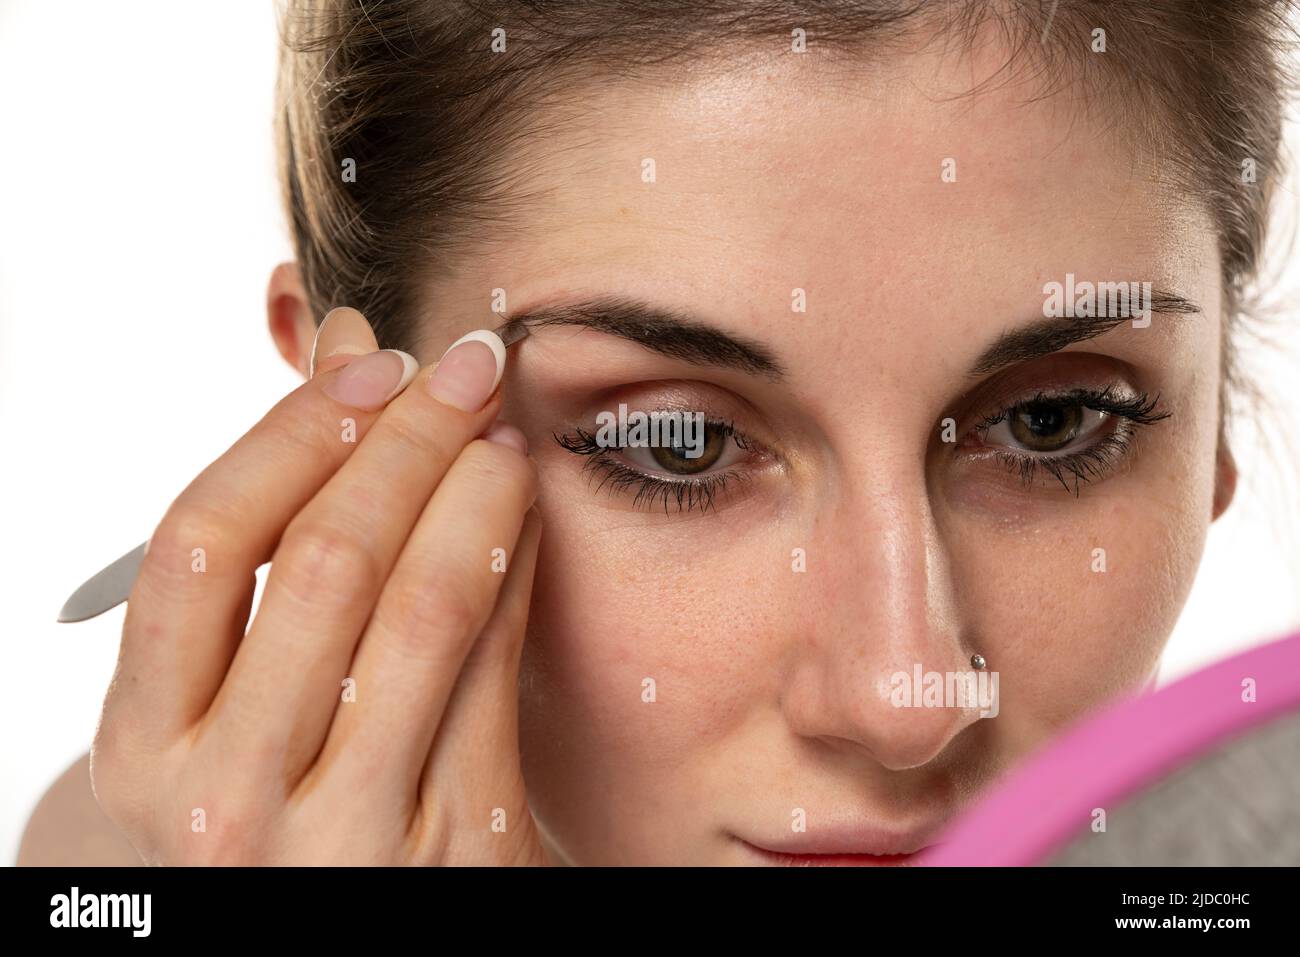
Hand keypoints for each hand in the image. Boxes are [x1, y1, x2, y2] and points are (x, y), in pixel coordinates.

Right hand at [90, 308, 546, 864]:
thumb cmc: (268, 780)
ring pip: (424, 607)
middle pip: (325, 560)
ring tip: (501, 430)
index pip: (205, 542)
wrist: (325, 932)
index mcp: (145, 747)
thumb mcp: (226, 692)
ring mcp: (350, 836)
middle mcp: (230, 803)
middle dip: (406, 437)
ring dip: (473, 488)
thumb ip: (272, 532)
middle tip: (464, 366)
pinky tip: (525, 512)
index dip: (294, 430)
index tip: (370, 362)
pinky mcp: (460, 848)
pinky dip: (518, 563)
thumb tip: (344, 344)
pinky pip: (499, 666)